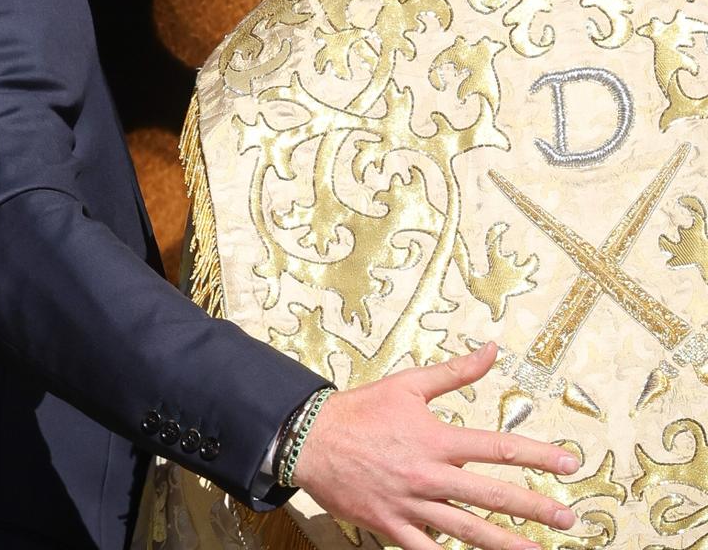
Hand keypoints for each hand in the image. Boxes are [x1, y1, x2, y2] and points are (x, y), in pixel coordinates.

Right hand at [293, 342, 578, 549]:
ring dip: (505, 543)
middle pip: (491, 496)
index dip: (536, 455)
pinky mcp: (392, 527)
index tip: (568, 464)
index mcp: (436, 438)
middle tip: (568, 520)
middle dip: (534, 507)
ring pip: (467, 532)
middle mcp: (429, 475)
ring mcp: (411, 506)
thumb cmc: (363, 409)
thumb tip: (492, 350)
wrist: (312, 439)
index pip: (497, 447)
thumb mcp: (409, 384)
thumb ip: (455, 372)